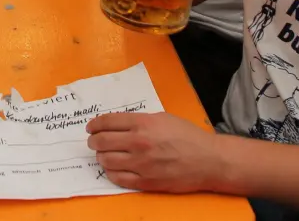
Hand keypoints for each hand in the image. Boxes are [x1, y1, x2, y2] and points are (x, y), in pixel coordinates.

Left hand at [85, 111, 223, 192]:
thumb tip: (118, 125)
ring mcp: (141, 164)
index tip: (90, 127)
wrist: (207, 160)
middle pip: (102, 141)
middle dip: (93, 141)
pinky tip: (113, 168)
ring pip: (106, 160)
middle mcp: (138, 143)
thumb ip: (139, 121)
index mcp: (143, 123)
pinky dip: (111, 172)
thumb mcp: (163, 118)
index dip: (94, 125)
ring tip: (103, 155)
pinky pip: (118, 178)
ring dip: (101, 157)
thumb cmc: (188, 136)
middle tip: (93, 141)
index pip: (107, 122)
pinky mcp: (145, 181)